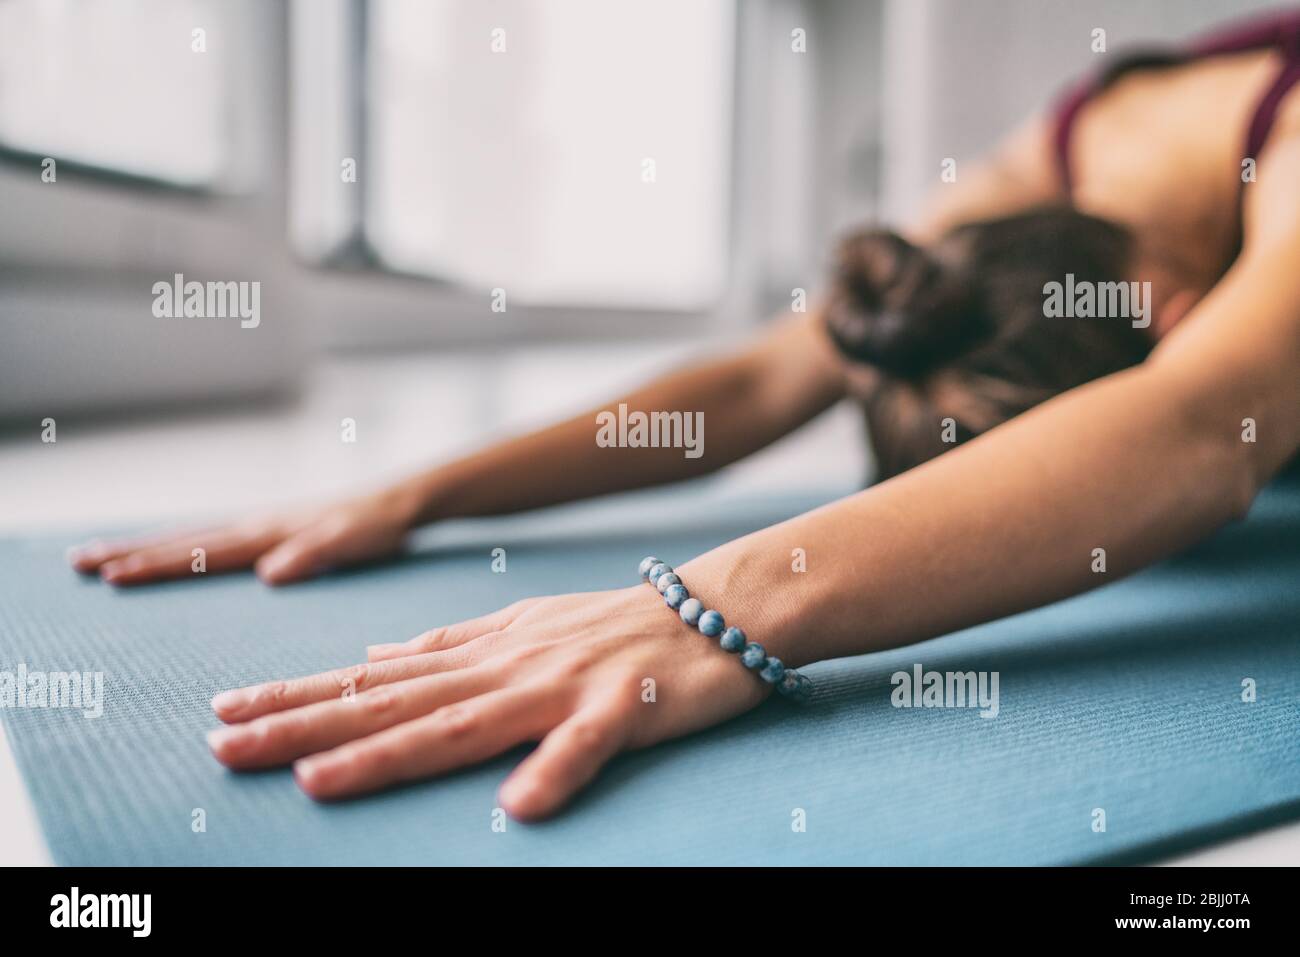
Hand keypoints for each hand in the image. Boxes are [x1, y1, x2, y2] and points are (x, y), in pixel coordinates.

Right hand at [68, 484, 424, 586]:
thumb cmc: (377, 527)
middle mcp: (256, 525)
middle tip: (78, 564)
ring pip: (192, 537)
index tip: (113, 576)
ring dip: (147, 547)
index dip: (157, 566)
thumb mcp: (351, 543)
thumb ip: (313, 556)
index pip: (201, 553)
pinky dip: (180, 545)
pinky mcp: (272, 530)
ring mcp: (261, 525)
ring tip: (103, 556)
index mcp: (268, 533)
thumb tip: (268, 574)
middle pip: (182, 541)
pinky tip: (169, 553)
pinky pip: (213, 539)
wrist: (400, 501)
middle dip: (131, 553)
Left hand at [205, 582, 775, 819]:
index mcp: (485, 652)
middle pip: (396, 703)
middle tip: (225, 747)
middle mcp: (509, 666)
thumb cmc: (618, 625)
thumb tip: (376, 656)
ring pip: (463, 724)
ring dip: (390, 754)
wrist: (717, 608)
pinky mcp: (623, 709)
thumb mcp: (523, 624)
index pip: (377, 678)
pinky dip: (553, 770)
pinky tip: (520, 808)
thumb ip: (450, 643)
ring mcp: (563, 686)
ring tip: (318, 783)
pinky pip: (586, 746)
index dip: (300, 695)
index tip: (226, 709)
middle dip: (306, 726)